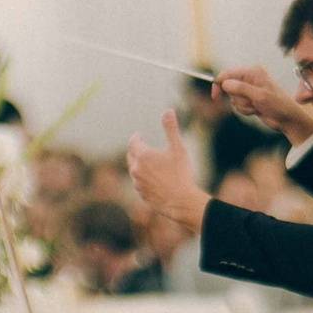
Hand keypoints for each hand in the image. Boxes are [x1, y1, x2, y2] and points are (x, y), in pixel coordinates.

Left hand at [128, 112, 211, 234]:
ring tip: (151, 165)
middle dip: (136, 151)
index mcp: (143, 155)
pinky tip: (154, 180)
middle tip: (144, 149)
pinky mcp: (141, 195)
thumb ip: (171, 128)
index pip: (133, 142)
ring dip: (140, 166)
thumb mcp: (178, 148)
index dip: (136, 137)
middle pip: (131, 156)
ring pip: (134, 171)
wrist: (181, 202)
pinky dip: (144, 179)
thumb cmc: (181, 174)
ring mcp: (138, 184)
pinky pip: (139, 184)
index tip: (140, 136)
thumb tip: (168, 110)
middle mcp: (136, 169)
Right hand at [215, 66, 312, 145]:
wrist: (288, 119)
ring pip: (234, 98)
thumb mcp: (259, 96)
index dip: (220, 83)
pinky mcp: (251, 100)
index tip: (216, 95)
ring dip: (243, 106)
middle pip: (230, 87)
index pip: (229, 73)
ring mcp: (250, 90)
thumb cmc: (279, 105)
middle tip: (251, 102)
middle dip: (238, 98)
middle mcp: (251, 78)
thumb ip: (241, 88)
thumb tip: (225, 83)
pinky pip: (239, 105)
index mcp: (253, 72)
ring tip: (256, 107)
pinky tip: (257, 110)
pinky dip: (246, 110)